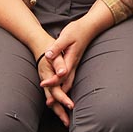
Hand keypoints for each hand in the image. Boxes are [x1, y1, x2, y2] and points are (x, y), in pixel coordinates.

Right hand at [36, 51, 73, 124]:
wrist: (40, 46)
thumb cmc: (49, 49)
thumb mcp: (55, 53)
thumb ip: (59, 64)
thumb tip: (63, 73)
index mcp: (48, 76)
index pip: (55, 90)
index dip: (62, 99)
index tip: (70, 106)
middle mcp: (45, 82)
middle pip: (51, 100)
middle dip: (59, 111)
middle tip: (67, 122)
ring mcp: (46, 84)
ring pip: (50, 100)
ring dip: (58, 111)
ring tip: (65, 121)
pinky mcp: (47, 84)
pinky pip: (51, 97)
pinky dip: (56, 105)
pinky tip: (61, 111)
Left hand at [39, 0, 113, 121]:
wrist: (89, 28)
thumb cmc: (77, 31)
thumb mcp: (65, 36)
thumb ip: (57, 47)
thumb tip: (48, 56)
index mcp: (71, 59)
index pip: (61, 74)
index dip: (52, 81)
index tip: (43, 84)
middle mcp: (74, 64)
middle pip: (67, 83)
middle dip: (59, 94)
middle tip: (49, 103)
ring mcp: (75, 65)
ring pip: (69, 82)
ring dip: (62, 93)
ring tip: (53, 102)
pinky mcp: (74, 64)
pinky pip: (69, 79)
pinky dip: (64, 86)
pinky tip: (59, 89)